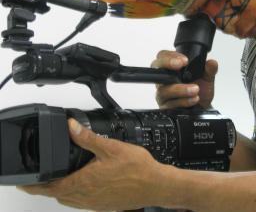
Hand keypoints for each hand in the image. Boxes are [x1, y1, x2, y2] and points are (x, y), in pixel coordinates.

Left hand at [19, 119, 169, 210]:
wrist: (156, 185)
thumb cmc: (138, 169)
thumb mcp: (112, 147)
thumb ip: (88, 138)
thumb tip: (71, 127)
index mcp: (84, 182)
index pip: (49, 187)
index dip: (33, 184)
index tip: (24, 181)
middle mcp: (86, 196)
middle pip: (57, 195)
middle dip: (46, 187)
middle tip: (41, 177)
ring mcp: (95, 203)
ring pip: (69, 200)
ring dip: (61, 191)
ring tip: (60, 180)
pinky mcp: (103, 206)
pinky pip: (82, 203)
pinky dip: (76, 195)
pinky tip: (84, 184)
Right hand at [151, 50, 217, 109]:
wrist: (203, 106)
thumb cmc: (201, 89)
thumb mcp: (207, 78)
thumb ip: (209, 70)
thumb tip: (212, 63)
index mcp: (172, 68)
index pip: (163, 56)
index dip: (170, 56)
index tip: (184, 60)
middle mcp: (164, 80)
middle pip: (157, 69)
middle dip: (167, 65)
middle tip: (181, 66)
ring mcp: (163, 94)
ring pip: (164, 89)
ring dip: (181, 89)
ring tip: (195, 89)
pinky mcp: (165, 107)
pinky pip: (170, 104)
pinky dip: (183, 101)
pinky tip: (193, 99)